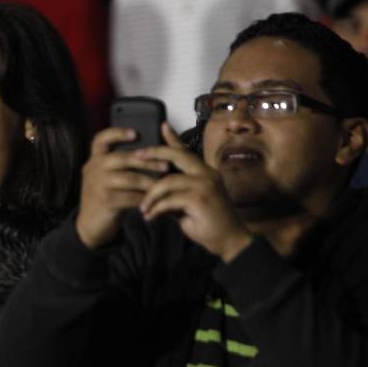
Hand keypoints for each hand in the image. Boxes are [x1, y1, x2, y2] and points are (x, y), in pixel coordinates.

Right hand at [75, 127, 170, 248]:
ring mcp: (97, 185)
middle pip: (122, 158)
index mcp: (95, 160)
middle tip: (165, 165)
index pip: (101, 140)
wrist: (90, 224)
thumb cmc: (105, 197)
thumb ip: (119, 165)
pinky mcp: (105, 201)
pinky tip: (154, 199)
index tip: (135, 133)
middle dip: (147, 161)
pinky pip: (130, 196)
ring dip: (150, 181)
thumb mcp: (106, 177)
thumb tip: (148, 152)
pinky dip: (144, 198)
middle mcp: (93, 169)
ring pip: (129, 179)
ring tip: (163, 183)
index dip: (117, 133)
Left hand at [138, 125, 253, 261]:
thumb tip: (152, 192)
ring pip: (168, 181)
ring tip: (143, 209)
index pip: (186, 151)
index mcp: (205, 173)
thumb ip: (174, 194)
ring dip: (151, 196)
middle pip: (178, 156)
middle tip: (137, 156)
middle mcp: (208, 174)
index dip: (173, 138)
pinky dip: (157, 209)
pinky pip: (170, 200)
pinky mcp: (201, 199)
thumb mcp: (187, 206)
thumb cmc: (208, 224)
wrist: (230, 241)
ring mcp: (206, 185)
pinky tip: (150, 217)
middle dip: (155, 153)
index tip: (161, 125)